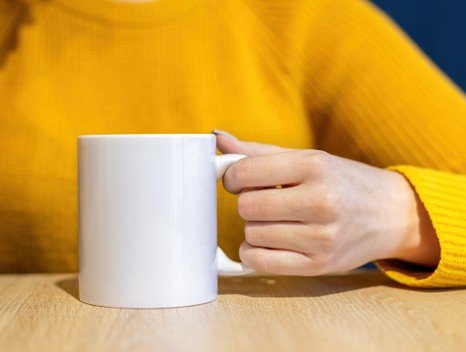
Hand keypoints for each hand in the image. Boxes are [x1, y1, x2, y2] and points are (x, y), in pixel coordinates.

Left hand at [215, 132, 439, 275]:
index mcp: (315, 166)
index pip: (245, 173)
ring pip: (252, 234)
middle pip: (247, 207)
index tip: (239, 180)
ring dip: (255, 228)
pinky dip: (254, 253)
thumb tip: (217, 139)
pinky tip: (267, 243)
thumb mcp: (307, 158)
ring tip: (276, 221)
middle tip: (263, 201)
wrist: (392, 214)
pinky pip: (261, 262)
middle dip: (247, 203)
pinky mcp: (319, 264)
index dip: (233, 177)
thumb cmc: (342, 181)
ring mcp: (322, 236)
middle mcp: (321, 201)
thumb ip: (258, 152)